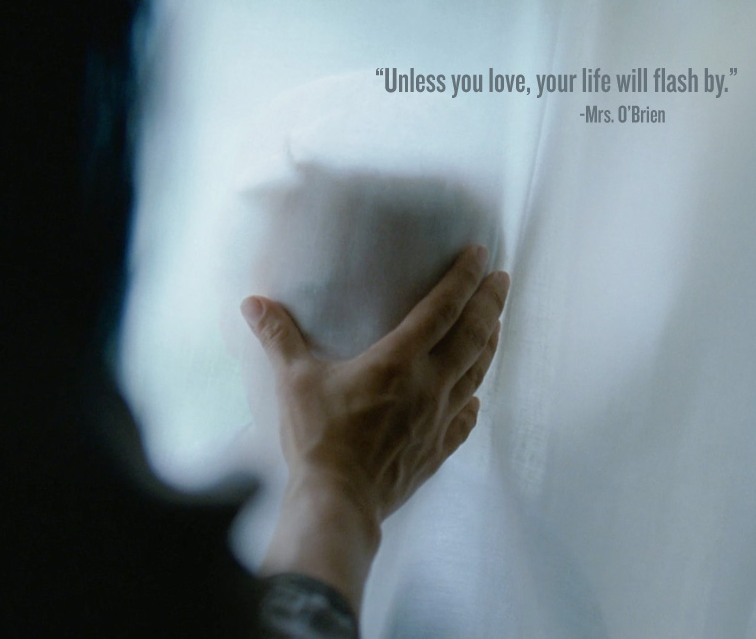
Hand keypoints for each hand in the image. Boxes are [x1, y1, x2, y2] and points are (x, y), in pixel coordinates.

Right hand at [241, 245, 508, 610]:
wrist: (339, 501)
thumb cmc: (318, 439)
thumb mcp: (293, 381)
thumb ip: (278, 338)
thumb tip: (253, 303)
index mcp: (397, 361)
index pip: (442, 309)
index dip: (463, 278)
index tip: (479, 254)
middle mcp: (429, 385)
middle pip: (473, 336)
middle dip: (491, 303)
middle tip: (502, 279)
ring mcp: (438, 419)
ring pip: (477, 374)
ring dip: (490, 345)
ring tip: (497, 325)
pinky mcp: (437, 449)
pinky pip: (465, 420)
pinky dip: (473, 403)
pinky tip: (475, 399)